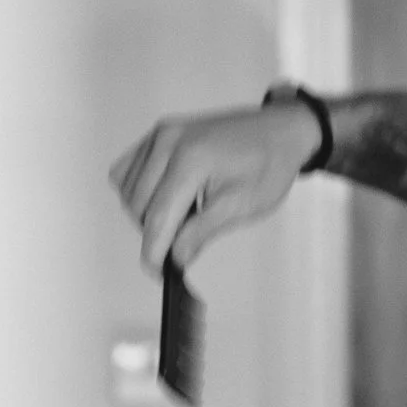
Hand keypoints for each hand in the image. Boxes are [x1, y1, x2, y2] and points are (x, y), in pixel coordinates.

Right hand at [106, 101, 322, 276]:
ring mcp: (160, 134)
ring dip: (145, 213)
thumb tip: (173, 258)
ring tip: (183, 214)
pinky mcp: (157, 134)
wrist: (280, 132)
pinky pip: (126, 171)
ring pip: (127, 191)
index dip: (154, 253)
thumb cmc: (269, 163)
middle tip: (185, 241)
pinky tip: (166, 198)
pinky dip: (138, 192)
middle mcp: (169, 141)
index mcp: (191, 159)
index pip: (157, 218)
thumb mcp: (240, 206)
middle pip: (138, 207)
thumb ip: (200, 233)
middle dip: (155, 233)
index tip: (159, 274)